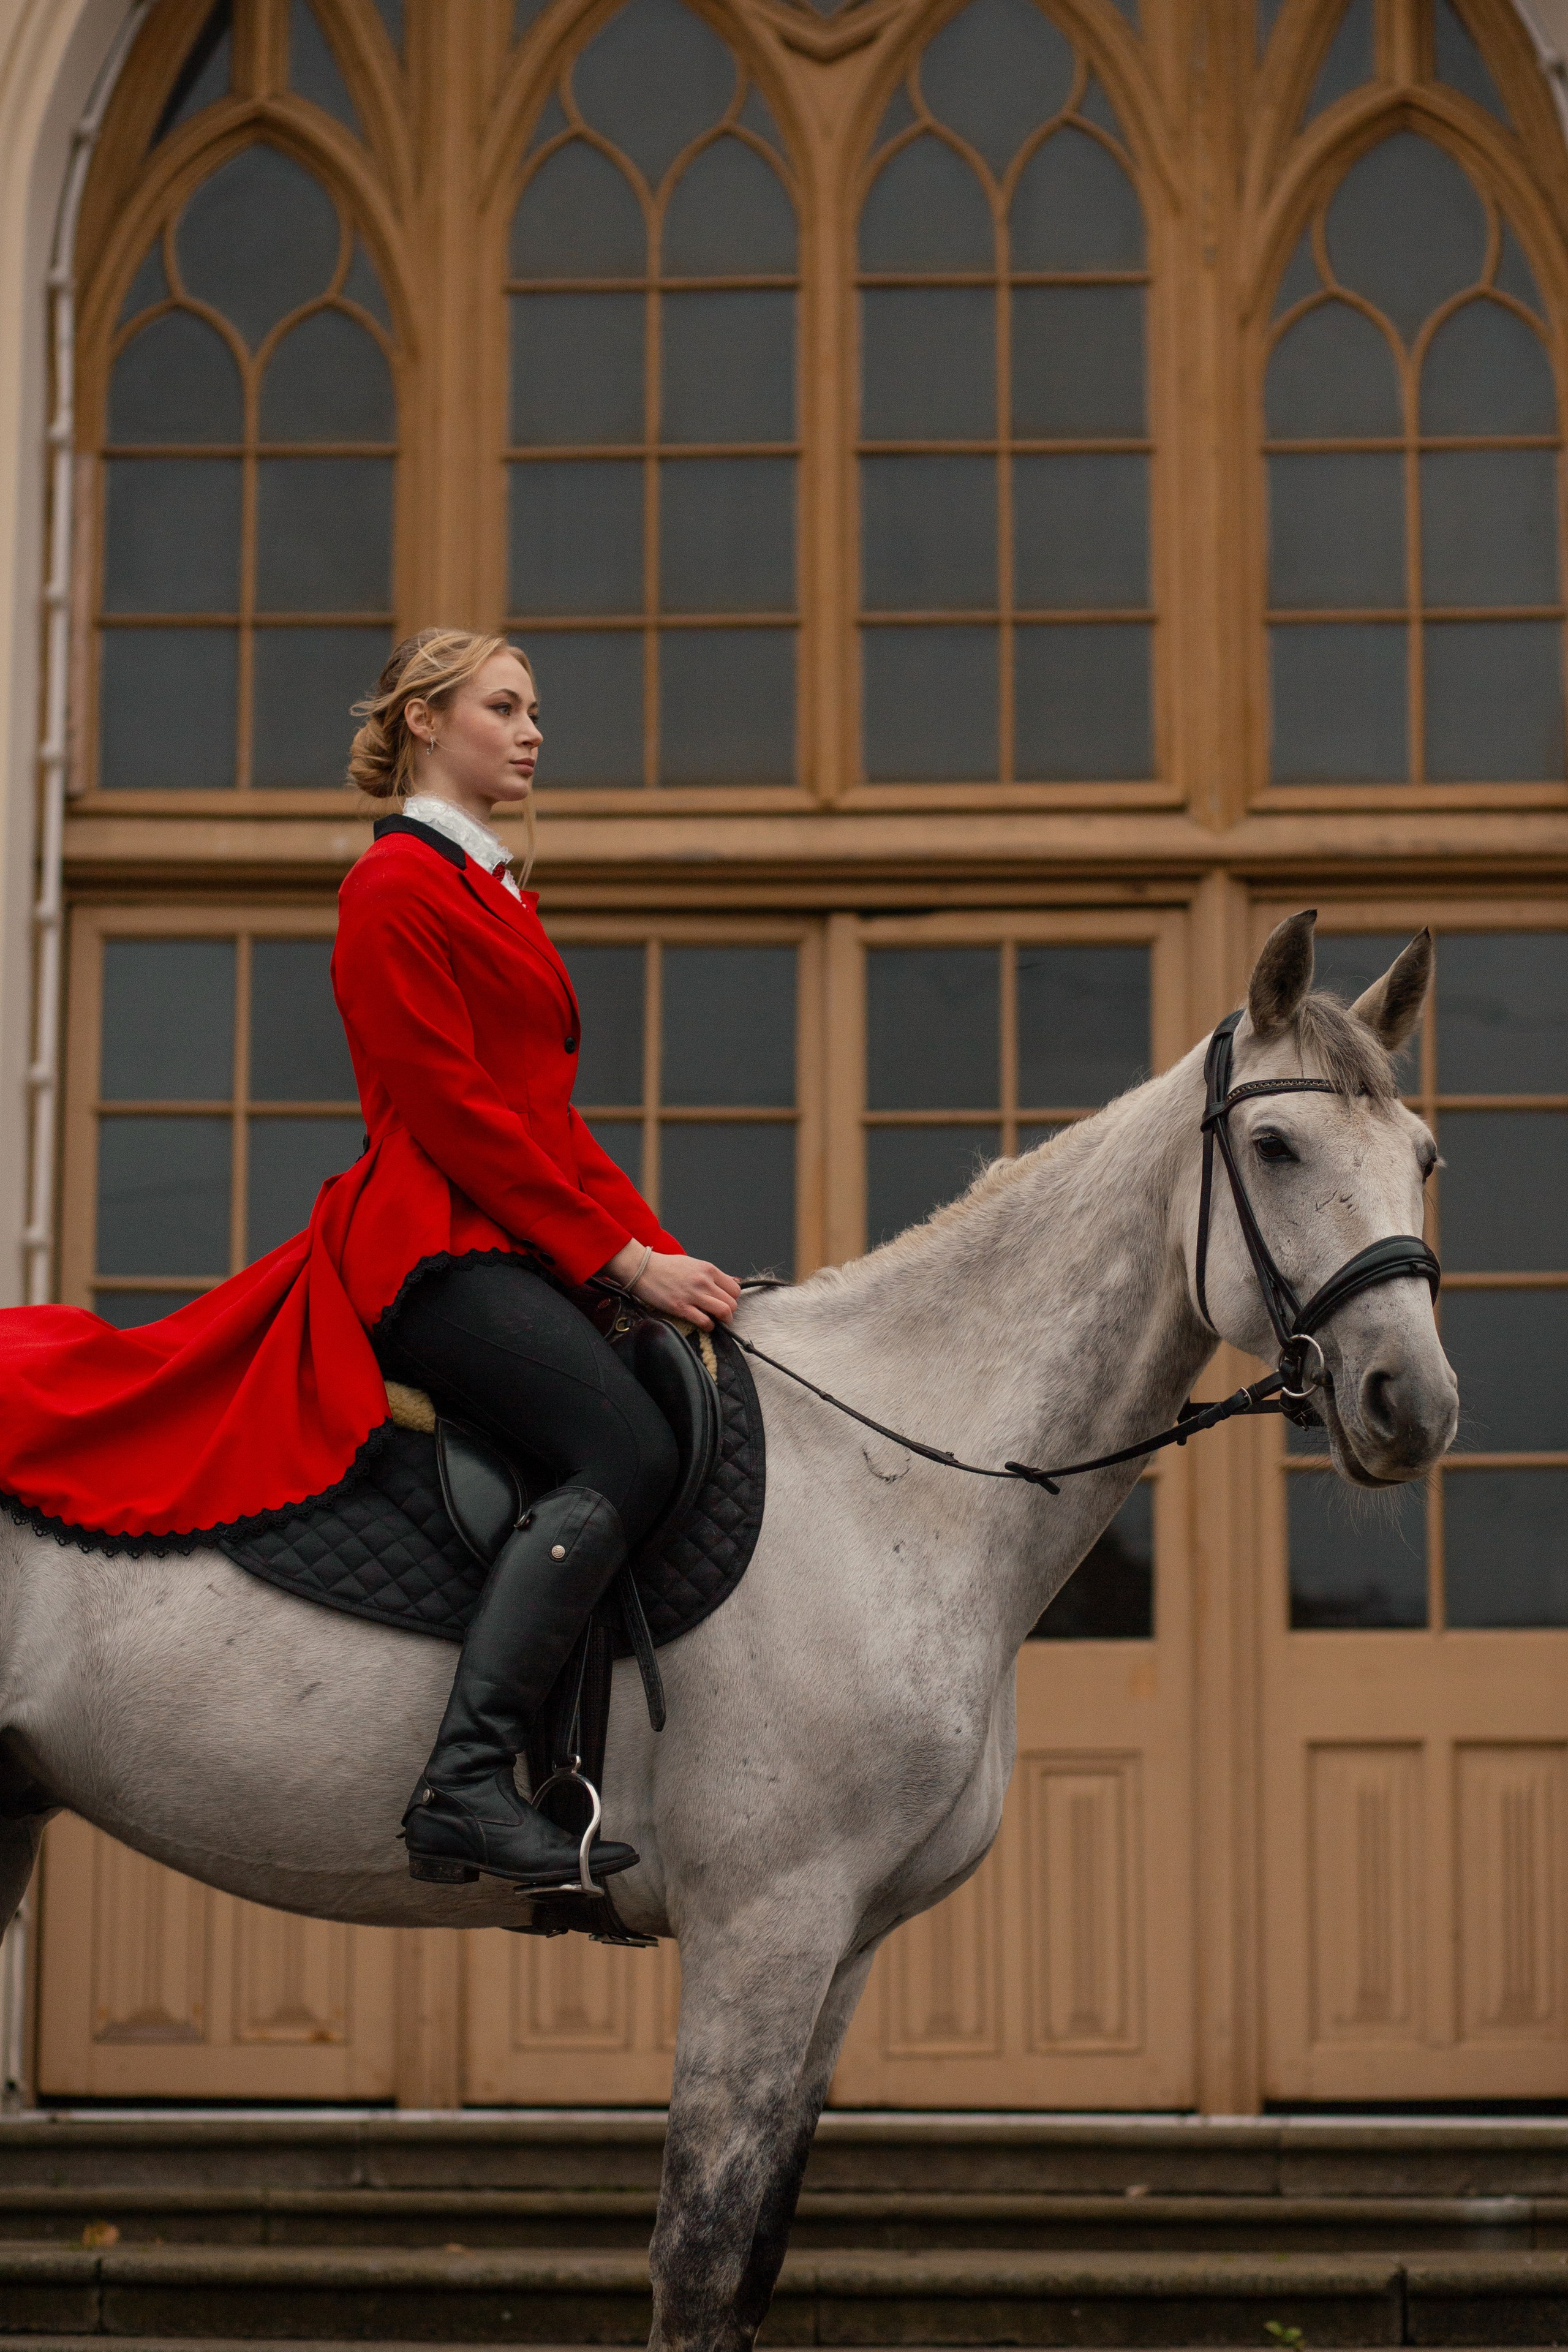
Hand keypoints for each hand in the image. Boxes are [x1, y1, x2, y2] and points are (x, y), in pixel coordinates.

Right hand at [603, 1243, 739, 1327]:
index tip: (727, 1302)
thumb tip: (730, 1282)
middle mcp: (704, 1281)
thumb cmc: (666, 1266)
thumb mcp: (693, 1263)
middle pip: (732, 1302)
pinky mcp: (681, 1308)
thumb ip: (711, 1275)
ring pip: (724, 1312)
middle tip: (722, 1314)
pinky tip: (705, 1324)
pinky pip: (705, 1321)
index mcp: (708, 1269)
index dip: (732, 1298)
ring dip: (723, 1320)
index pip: (735, 1288)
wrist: (643, 1269)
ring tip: (716, 1321)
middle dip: (729, 1311)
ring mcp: (693, 1295)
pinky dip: (709, 1326)